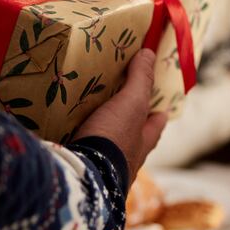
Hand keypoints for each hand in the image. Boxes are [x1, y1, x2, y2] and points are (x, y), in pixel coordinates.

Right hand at [74, 49, 167, 182]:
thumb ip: (140, 80)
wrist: (82, 176)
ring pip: (108, 150)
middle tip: (121, 112)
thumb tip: (150, 54)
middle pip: (132, 140)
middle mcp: (127, 160)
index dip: (158, 114)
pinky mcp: (82, 174)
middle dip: (129, 128)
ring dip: (103, 139)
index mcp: (143, 143)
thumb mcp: (131, 103)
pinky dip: (80, 148)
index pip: (156, 125)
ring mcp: (105, 171)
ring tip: (89, 123)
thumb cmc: (114, 138)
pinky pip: (84, 157)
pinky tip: (69, 140)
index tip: (160, 107)